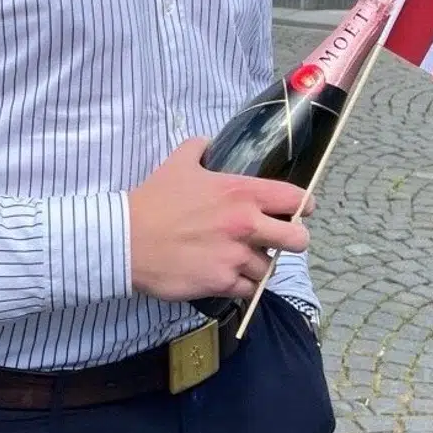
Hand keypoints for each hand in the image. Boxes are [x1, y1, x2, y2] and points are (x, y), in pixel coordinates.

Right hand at [128, 139, 312, 302]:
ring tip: (244, 258)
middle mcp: (246, 225)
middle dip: (294, 240)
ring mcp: (236, 257)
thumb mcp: (179, 162)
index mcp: (242, 193)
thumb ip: (200, 148)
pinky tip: (228, 275)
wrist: (128, 239)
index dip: (303, 205)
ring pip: (271, 269)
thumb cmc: (155, 200)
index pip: (295, 199)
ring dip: (260, 264)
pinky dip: (242, 285)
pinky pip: (248, 289)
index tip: (300, 210)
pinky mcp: (222, 283)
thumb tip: (209, 143)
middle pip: (298, 240)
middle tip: (279, 239)